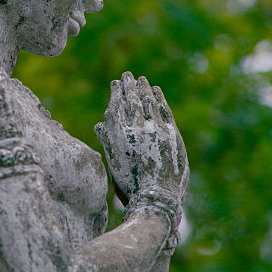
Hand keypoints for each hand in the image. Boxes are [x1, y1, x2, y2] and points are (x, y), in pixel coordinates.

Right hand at [95, 72, 188, 206]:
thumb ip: (108, 141)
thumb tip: (100, 124)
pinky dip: (159, 98)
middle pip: (133, 100)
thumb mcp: (114, 162)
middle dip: (129, 85)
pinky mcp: (171, 134)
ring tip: (141, 79)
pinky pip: (164, 110)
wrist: (157, 196)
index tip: (116, 83)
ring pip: (149, 102)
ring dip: (144, 88)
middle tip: (127, 75)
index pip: (117, 106)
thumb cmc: (131, 184)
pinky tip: (156, 91)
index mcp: (120, 135)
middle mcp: (137, 129)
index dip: (116, 92)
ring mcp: (155, 130)